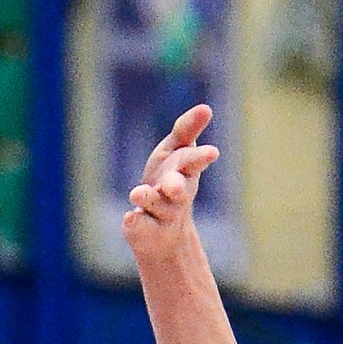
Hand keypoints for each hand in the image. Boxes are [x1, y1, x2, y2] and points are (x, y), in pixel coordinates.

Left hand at [122, 104, 219, 258]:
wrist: (167, 235)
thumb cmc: (172, 178)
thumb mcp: (178, 151)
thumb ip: (188, 129)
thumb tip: (206, 108)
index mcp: (185, 170)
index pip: (192, 161)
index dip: (202, 157)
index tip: (213, 152)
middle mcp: (176, 194)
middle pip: (178, 189)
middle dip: (176, 186)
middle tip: (174, 188)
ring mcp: (161, 214)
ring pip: (157, 206)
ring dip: (149, 199)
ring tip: (137, 194)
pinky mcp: (144, 230)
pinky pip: (139, 225)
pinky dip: (135, 222)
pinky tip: (130, 217)